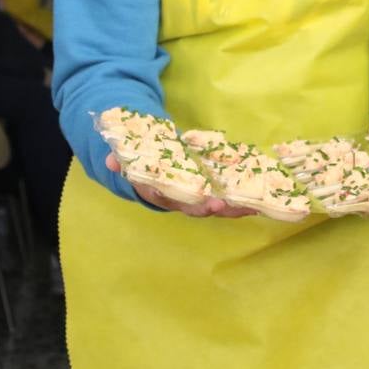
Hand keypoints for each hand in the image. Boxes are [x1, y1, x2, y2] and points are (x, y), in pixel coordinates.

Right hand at [105, 154, 255, 217]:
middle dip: (217, 209)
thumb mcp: (130, 158)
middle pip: (201, 209)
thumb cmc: (141, 162)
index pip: (180, 202)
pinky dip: (240, 200)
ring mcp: (196, 198)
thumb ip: (121, 158)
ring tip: (254, 206)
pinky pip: (225, 198)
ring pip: (216, 208)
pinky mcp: (208, 191)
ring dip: (234, 208)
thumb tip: (111, 159)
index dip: (195, 204)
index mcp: (163, 194)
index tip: (210, 203)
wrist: (148, 168)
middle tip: (235, 205)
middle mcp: (181, 201)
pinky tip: (258, 200)